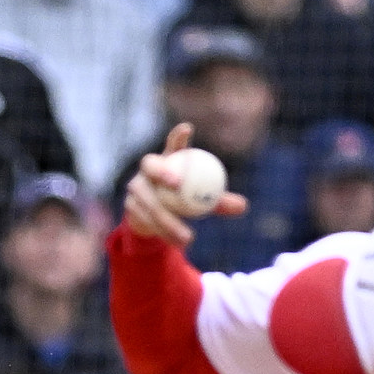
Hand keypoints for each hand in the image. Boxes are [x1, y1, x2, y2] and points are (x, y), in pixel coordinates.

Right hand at [122, 124, 247, 248]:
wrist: (155, 222)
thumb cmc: (184, 203)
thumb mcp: (203, 200)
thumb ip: (219, 201)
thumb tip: (243, 206)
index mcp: (169, 160)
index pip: (173, 144)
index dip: (178, 136)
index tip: (188, 130)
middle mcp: (148, 169)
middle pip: (149, 163)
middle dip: (161, 169)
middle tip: (177, 184)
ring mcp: (136, 186)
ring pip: (149, 200)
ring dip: (167, 218)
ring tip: (188, 236)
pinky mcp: (130, 206)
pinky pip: (146, 219)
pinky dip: (163, 232)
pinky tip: (178, 243)